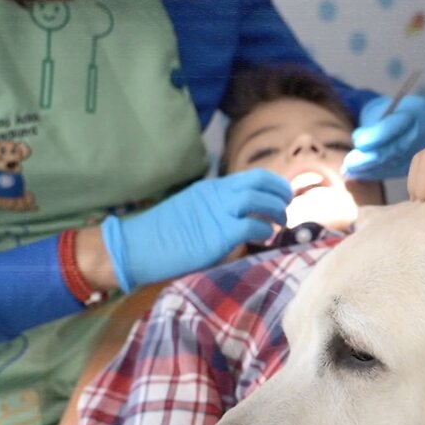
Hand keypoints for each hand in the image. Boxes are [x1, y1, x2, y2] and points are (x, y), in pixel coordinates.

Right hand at [100, 169, 290, 291]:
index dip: (273, 183)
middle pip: (259, 181)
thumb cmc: (162, 237)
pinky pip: (253, 226)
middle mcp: (216, 195)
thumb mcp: (193, 215)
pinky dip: (265, 230)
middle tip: (288, 206)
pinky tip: (266, 237)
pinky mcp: (219, 234)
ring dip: (277, 210)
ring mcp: (217, 213)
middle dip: (280, 192)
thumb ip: (216, 213)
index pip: (250, 176)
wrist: (136, 247)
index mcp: (211, 189)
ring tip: (281, 222)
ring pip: (258, 199)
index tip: (282, 195)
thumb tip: (242, 222)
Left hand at [341, 95, 424, 180]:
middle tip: (349, 163)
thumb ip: (370, 127)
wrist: (396, 121)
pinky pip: (395, 171)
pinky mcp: (418, 164)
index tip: (358, 143)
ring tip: (349, 170)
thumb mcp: (375, 112)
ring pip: (396, 162)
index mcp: (417, 109)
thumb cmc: (383, 113)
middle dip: (371, 157)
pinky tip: (360, 174)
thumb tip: (360, 144)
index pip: (397, 124)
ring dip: (371, 168)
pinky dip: (376, 173)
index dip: (377, 135)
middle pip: (398, 147)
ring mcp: (424, 148)